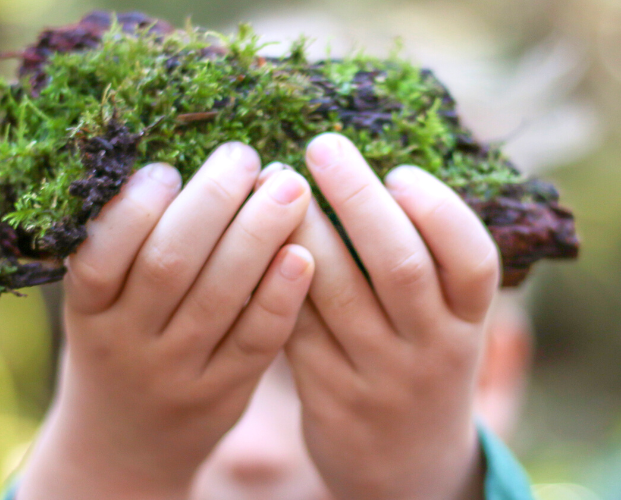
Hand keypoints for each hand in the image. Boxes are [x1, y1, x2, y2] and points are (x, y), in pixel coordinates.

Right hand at [18, 143, 314, 499]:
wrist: (123, 447)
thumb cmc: (115, 352)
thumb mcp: (99, 310)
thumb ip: (127, 255)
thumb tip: (188, 171)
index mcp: (87, 313)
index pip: (102, 255)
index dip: (135, 207)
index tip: (169, 167)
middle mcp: (126, 344)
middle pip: (170, 265)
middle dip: (212, 202)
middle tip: (245, 156)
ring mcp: (176, 373)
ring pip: (219, 297)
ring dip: (258, 234)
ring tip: (288, 187)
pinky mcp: (223, 395)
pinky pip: (256, 341)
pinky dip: (280, 295)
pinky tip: (304, 252)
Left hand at [277, 134, 498, 499]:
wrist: (406, 467)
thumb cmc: (422, 368)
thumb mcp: (447, 327)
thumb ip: (426, 265)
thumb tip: (367, 174)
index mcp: (469, 325)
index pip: (471, 260)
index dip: (438, 209)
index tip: (399, 169)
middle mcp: (429, 350)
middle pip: (397, 265)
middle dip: (357, 197)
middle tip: (322, 145)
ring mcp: (377, 376)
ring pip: (334, 292)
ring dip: (302, 229)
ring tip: (275, 181)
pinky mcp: (327, 394)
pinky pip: (295, 324)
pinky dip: (275, 275)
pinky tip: (254, 234)